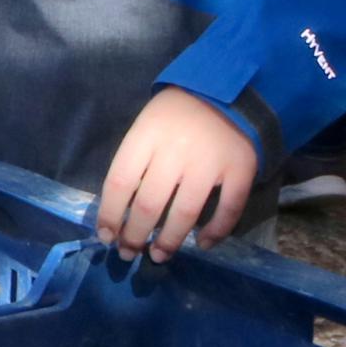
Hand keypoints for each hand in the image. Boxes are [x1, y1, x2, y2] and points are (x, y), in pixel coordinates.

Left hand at [93, 90, 258, 261]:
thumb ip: (135, 161)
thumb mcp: (147, 126)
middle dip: (135, 235)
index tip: (105, 236)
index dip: (109, 215)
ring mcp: (209, 163)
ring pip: (184, 214)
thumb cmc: (177, 114)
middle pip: (149, 205)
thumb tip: (119, 210)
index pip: (119, 183)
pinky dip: (216, 232)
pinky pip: (228, 210)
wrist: (229, 90)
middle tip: (129, 253)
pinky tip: (204, 244)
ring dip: (169, 241)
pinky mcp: (240, 170)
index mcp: (146, 137)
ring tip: (159, 256)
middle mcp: (175, 152)